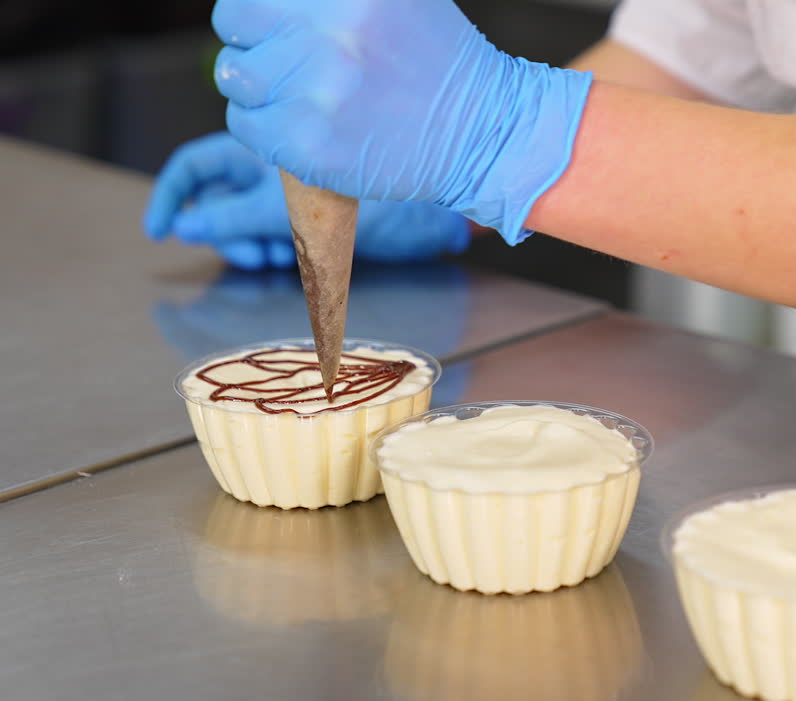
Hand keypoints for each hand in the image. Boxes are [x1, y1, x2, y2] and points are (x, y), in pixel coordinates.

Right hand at [143, 132, 470, 269]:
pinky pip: (283, 236)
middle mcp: (279, 165)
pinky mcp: (323, 217)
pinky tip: (297, 260)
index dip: (172, 196)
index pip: (197, 166)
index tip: (160, 232)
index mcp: (265, 147)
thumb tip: (186, 228)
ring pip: (251, 221)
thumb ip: (237, 217)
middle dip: (221, 230)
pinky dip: (281, 251)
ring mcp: (301, 191)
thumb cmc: (376, 198)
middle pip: (220, 199)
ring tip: (277, 256)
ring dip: (253, 244)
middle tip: (247, 254)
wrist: (437, 209)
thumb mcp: (292, 209)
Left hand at [210, 0, 590, 243]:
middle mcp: (326, 34)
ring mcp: (314, 92)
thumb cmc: (440, 63)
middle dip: (257, 44)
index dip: (261, 12)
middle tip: (293, 65)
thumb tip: (280, 2)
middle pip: (235, 27)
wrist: (483, 134)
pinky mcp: (307, 145)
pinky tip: (308, 128)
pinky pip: (247, 127)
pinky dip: (267, 130)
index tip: (280, 29)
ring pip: (237, 79)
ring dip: (261, 89)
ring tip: (304, 98)